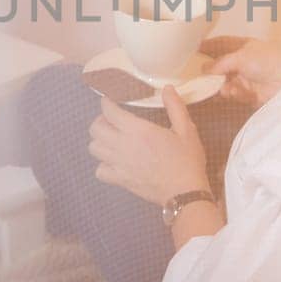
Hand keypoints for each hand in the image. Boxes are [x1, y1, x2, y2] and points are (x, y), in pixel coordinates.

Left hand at [88, 86, 208, 205]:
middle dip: (100, 120)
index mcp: (139, 130)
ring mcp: (119, 164)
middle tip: (112, 120)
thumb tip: (167, 88)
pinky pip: (99, 171)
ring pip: (94, 149)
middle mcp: (124, 145)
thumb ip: (175, 107)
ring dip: (99, 141)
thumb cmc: (186, 160)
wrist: (185, 192)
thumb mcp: (187, 130)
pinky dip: (103, 165)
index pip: (109, 112)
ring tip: (111, 139)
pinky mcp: (120, 180)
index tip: (110, 100)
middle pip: (95, 129)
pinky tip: (114, 162)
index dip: (106, 103)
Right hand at [204, 35, 280, 105]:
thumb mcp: (241, 57)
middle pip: (221, 65)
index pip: (222, 43)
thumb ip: (221, 63)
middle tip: (197, 75)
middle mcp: (244, 61)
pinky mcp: (249, 93)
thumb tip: (205, 68)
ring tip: (218, 87)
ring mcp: (247, 77)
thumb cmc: (271, 62)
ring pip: (225, 81)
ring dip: (220, 84)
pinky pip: (233, 93)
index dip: (208, 45)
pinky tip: (232, 93)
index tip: (193, 49)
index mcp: (244, 46)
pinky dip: (231, 93)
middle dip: (210, 70)